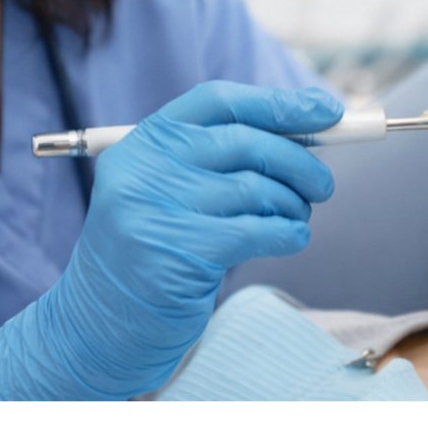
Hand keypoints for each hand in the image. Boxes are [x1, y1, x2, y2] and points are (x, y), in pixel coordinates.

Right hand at [0, 81, 340, 398]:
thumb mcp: (171, 191)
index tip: (326, 111)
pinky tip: (291, 238)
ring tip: (295, 218)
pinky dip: (288, 232)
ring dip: (292, 205)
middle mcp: (144, 168)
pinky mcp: (180, 252)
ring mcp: (157, 210)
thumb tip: (310, 121)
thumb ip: (222, 156)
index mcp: (142, 142)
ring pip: (256, 189)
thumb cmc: (154, 251)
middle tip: (322, 185)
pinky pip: (258, 230)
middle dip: (299, 161)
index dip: (277, 103)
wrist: (101, 327)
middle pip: (245, 141)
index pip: (218, 101)